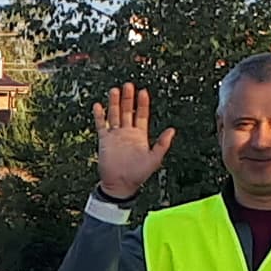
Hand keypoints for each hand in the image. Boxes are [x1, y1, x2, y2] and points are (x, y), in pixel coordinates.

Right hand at [92, 83, 169, 200]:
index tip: (143, 92)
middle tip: (128, 85)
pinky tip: (98, 105)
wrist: (120, 185)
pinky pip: (101, 125)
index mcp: (140, 135)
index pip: (141, 115)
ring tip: (114, 90)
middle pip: (127, 111)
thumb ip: (162, 144)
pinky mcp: (104, 140)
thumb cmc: (138, 174)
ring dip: (114, 103)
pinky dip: (99, 115)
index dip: (142, 103)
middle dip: (128, 98)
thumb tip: (172, 130)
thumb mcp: (154, 159)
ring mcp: (115, 135)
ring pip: (114, 114)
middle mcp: (127, 133)